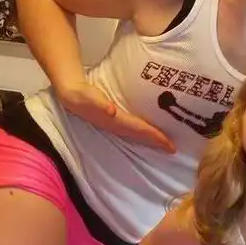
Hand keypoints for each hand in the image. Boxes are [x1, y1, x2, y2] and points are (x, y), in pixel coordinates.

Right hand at [56, 82, 174, 153]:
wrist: (71, 96)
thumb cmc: (83, 95)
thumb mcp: (89, 97)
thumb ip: (99, 103)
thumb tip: (111, 110)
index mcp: (115, 121)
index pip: (140, 130)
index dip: (155, 137)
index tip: (169, 145)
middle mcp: (117, 127)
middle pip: (141, 136)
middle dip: (157, 142)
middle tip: (174, 149)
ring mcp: (116, 126)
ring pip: (138, 135)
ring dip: (152, 140)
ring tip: (166, 144)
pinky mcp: (116, 122)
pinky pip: (134, 130)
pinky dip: (145, 134)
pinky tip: (152, 134)